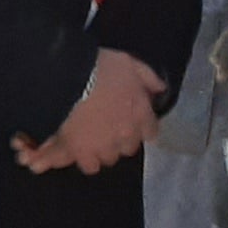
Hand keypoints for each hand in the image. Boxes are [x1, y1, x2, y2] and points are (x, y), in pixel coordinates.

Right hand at [16, 48, 166, 175]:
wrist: (68, 79)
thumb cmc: (98, 67)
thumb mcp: (128, 62)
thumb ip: (147, 77)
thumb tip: (159, 89)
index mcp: (140, 112)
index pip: (150, 131)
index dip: (140, 127)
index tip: (130, 121)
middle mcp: (126, 134)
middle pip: (127, 148)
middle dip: (118, 140)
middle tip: (104, 128)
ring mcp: (105, 147)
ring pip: (107, 158)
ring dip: (100, 151)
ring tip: (86, 140)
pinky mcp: (82, 153)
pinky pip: (87, 165)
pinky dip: (82, 159)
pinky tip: (73, 150)